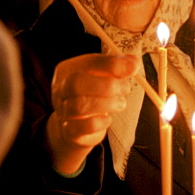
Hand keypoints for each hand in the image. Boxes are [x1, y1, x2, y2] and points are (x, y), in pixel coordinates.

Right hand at [46, 53, 136, 173]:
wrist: (75, 126)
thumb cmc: (92, 94)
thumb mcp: (104, 76)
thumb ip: (119, 67)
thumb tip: (134, 63)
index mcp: (67, 69)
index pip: (88, 62)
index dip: (112, 64)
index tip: (132, 67)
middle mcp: (61, 89)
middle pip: (76, 83)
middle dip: (106, 86)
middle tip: (125, 88)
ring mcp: (63, 111)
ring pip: (79, 106)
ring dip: (107, 104)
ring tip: (121, 103)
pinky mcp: (70, 131)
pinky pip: (81, 127)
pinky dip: (99, 122)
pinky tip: (107, 118)